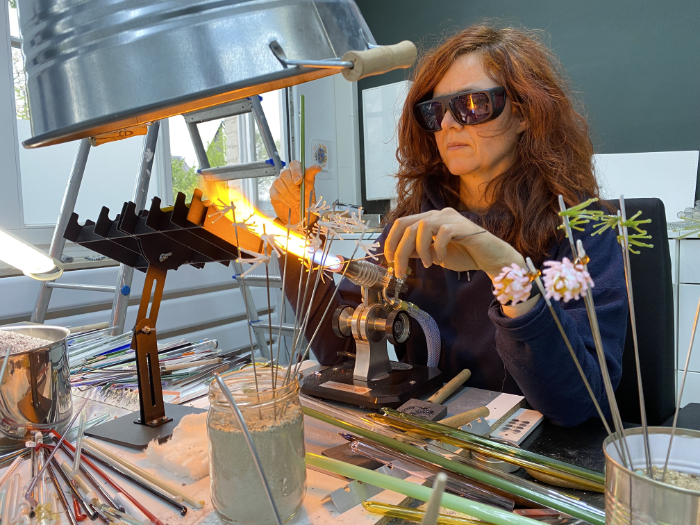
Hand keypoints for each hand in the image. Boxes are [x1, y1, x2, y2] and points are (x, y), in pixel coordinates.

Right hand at [270, 161, 321, 224]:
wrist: (300, 216)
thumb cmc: (306, 202)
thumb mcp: (311, 190)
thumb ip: (311, 178)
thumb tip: (317, 167)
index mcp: (298, 173)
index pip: (294, 164)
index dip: (296, 171)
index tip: (299, 180)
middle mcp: (287, 176)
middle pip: (285, 173)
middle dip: (292, 186)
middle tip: (299, 196)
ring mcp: (279, 183)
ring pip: (278, 182)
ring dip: (288, 194)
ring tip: (296, 202)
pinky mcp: (273, 192)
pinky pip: (276, 193)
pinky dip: (284, 200)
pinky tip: (290, 204)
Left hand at [385, 208, 525, 279]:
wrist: (490, 258)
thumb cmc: (464, 254)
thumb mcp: (434, 255)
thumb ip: (418, 251)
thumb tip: (397, 255)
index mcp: (429, 219)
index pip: (402, 223)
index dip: (391, 241)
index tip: (389, 260)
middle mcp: (438, 214)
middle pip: (408, 226)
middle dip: (400, 251)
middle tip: (400, 270)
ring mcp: (451, 218)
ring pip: (422, 227)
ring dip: (421, 249)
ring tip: (428, 263)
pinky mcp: (463, 226)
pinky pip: (443, 233)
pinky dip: (438, 248)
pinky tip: (442, 258)